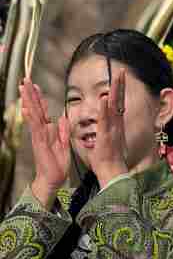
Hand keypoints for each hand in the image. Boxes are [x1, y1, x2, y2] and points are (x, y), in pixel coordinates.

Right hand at [20, 76, 70, 207]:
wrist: (54, 178)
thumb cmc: (58, 163)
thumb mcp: (65, 144)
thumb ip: (64, 131)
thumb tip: (62, 118)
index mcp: (49, 130)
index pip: (43, 111)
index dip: (40, 98)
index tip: (36, 85)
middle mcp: (41, 131)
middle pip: (35, 109)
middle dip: (30, 94)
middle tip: (25, 80)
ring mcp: (38, 136)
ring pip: (33, 114)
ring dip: (28, 101)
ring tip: (22, 88)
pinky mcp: (38, 142)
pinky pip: (34, 128)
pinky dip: (30, 117)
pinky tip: (26, 108)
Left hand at [89, 67, 128, 186]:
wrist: (111, 172)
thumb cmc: (107, 159)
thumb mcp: (107, 140)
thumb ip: (106, 129)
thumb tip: (104, 122)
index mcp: (115, 125)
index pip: (118, 103)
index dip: (119, 90)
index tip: (119, 77)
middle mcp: (116, 125)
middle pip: (119, 100)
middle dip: (120, 85)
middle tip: (122, 70)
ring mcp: (113, 130)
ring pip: (115, 107)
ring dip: (116, 91)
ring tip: (117, 77)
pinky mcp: (106, 136)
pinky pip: (105, 121)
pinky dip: (105, 110)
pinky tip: (105, 99)